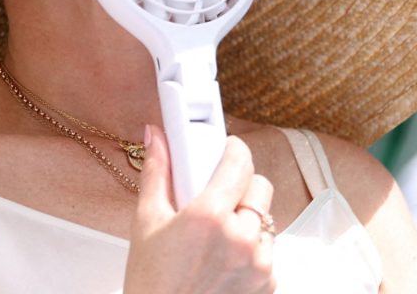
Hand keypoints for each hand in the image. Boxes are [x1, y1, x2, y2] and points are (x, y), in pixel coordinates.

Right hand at [124, 127, 275, 293]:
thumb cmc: (152, 281)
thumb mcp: (147, 220)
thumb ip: (157, 171)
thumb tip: (156, 137)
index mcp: (209, 216)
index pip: (240, 162)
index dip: (233, 149)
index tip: (226, 148)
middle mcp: (241, 239)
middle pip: (260, 187)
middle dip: (241, 184)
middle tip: (216, 195)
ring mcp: (259, 264)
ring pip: (267, 219)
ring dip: (247, 219)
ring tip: (217, 233)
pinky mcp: (268, 284)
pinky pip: (269, 250)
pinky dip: (252, 248)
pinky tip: (225, 257)